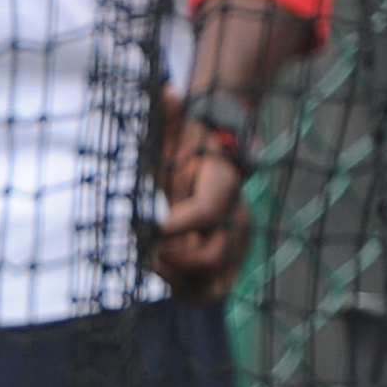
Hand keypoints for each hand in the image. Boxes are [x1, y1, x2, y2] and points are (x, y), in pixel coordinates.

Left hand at [142, 88, 251, 302]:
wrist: (210, 173)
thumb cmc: (183, 155)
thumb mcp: (171, 136)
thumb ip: (168, 117)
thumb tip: (167, 91)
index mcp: (224, 187)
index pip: (206, 211)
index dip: (176, 223)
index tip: (151, 224)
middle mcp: (239, 219)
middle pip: (208, 255)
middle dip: (171, 255)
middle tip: (147, 246)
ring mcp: (237, 247)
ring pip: (212, 284)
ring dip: (175, 278)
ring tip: (155, 257)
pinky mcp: (230, 267)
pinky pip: (211, 295)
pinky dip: (184, 291)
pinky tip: (164, 270)